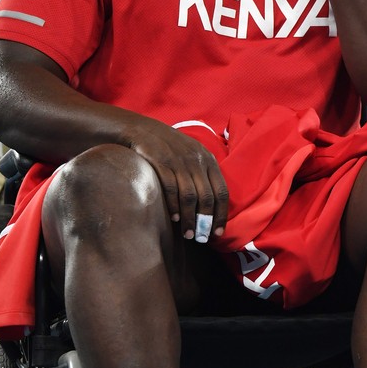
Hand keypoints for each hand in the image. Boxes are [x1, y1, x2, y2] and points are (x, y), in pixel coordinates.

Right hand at [128, 116, 228, 241]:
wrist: (144, 129)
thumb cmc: (170, 147)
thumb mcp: (193, 154)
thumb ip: (203, 174)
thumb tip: (212, 207)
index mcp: (208, 159)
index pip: (222, 191)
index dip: (221, 214)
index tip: (219, 233)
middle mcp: (197, 160)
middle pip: (207, 196)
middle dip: (205, 221)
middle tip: (201, 238)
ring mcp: (180, 161)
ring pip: (190, 196)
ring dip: (190, 218)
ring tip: (187, 234)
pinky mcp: (162, 162)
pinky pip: (171, 189)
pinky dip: (174, 206)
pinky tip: (174, 218)